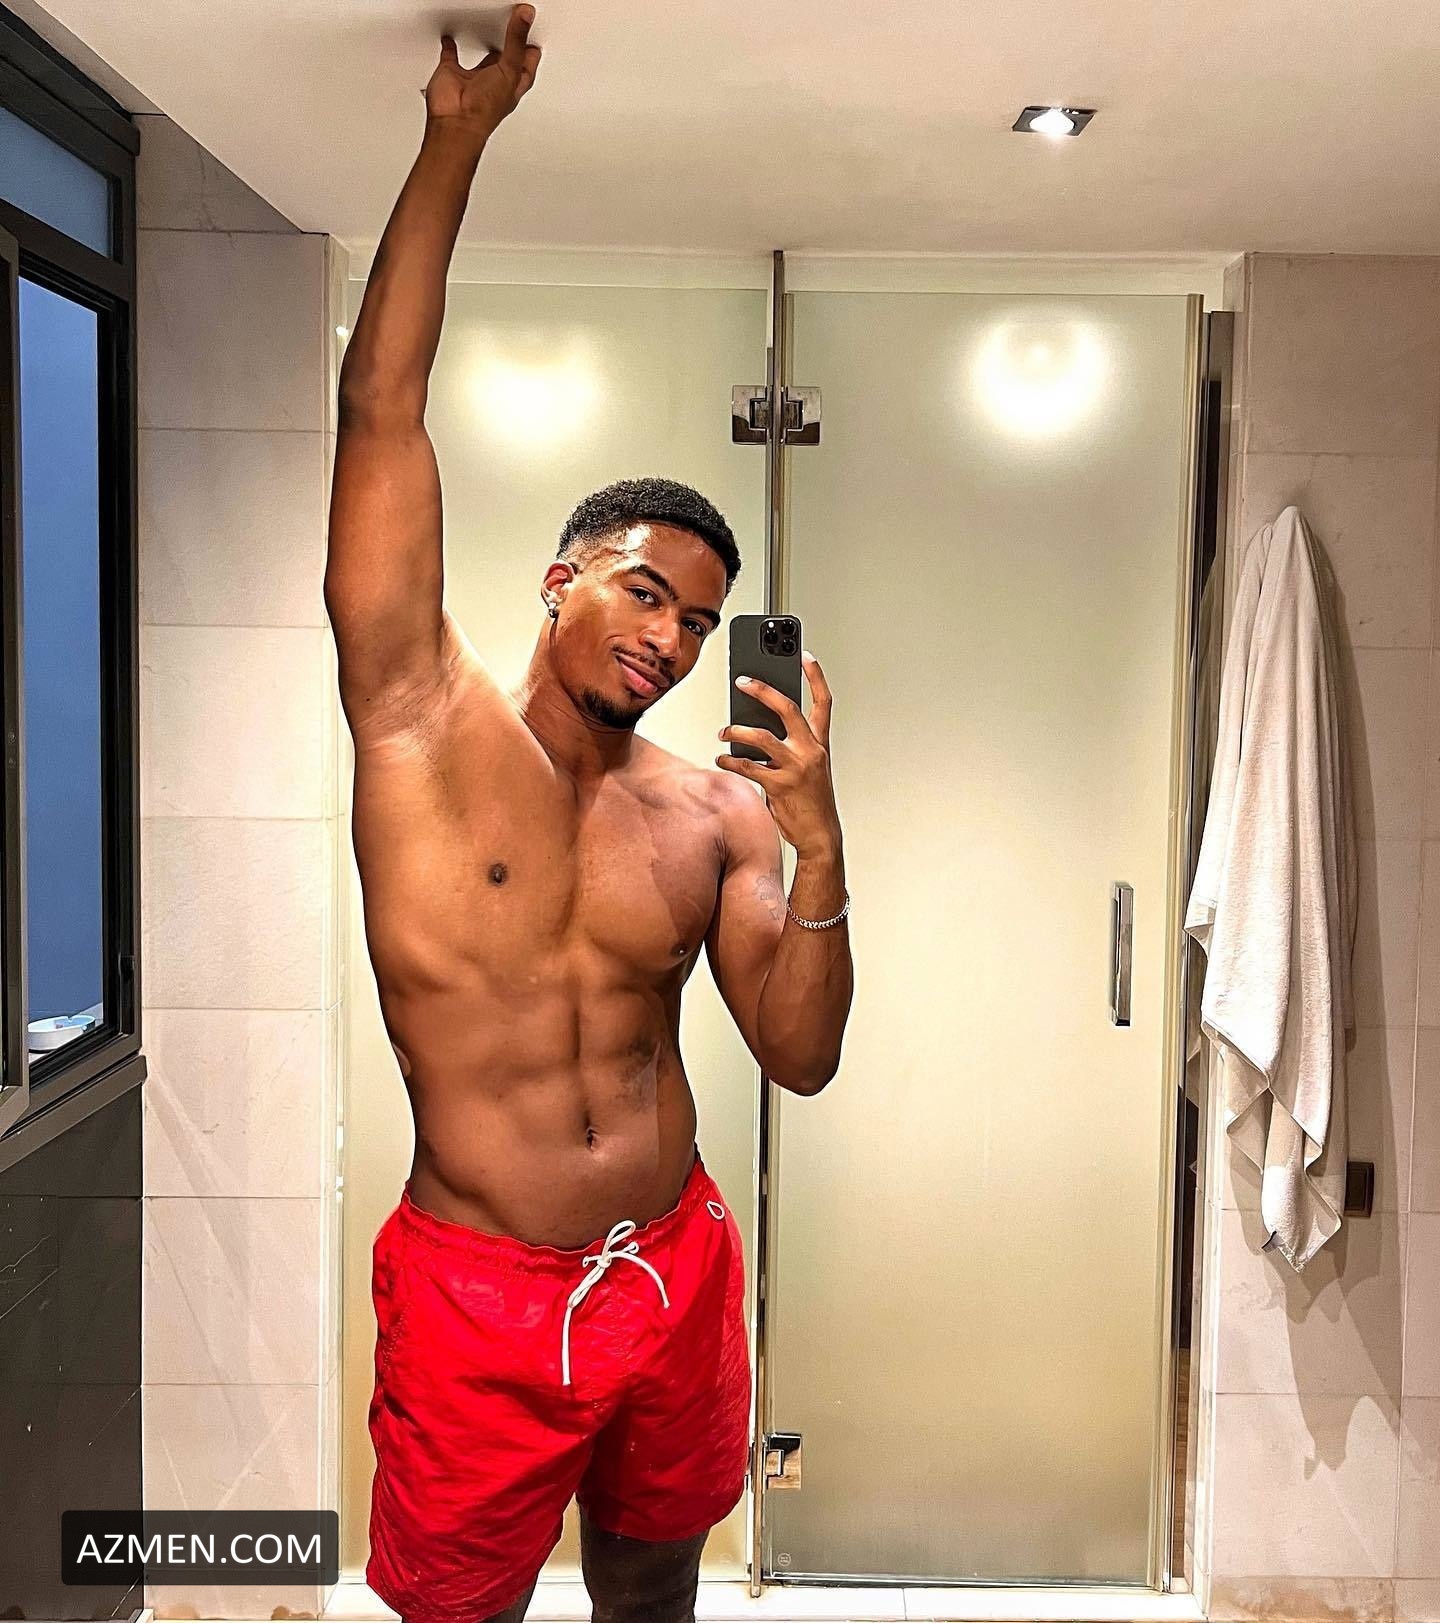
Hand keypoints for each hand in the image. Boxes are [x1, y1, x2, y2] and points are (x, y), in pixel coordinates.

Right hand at [425, 5, 541, 137]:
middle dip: (511, 42)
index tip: (532, 24)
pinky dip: (450, 45)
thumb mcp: (510, 70)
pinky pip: (451, 54)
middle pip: (506, 56)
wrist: (455, 121)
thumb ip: (516, 41)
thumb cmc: (484, 110)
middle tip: (517, 22)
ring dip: (484, 42)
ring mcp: (474, 77)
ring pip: (482, 56)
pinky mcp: (452, 72)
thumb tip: (526, 16)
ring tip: (490, 23)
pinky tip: (452, 36)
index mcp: (514, 82)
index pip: (527, 60)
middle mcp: (495, 80)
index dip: (531, 44)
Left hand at [717, 651, 841, 857]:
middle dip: (763, 691)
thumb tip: (756, 729)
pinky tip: (722, 759)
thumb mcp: (809, 767)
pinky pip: (748, 766)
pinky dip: (730, 761)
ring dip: (736, 731)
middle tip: (742, 681)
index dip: (815, 677)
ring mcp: (796, 767)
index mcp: (820, 743)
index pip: (823, 702)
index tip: (805, 656)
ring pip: (761, 737)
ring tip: (724, 732)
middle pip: (788, 708)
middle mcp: (811, 750)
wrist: (820, 834)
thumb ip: (790, 746)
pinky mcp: (780, 785)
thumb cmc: (811, 800)